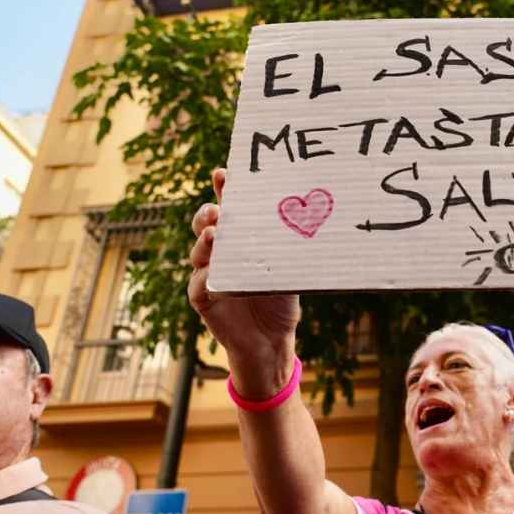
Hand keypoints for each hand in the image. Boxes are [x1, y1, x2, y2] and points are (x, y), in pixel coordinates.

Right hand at [189, 169, 300, 394]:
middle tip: (217, 209)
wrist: (272, 340)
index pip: (229, 208)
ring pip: (198, 251)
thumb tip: (316, 218)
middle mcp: (219, 251)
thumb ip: (289, 246)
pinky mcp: (203, 299)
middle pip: (204, 223)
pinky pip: (198, 285)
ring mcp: (208, 274)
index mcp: (239, 238)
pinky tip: (211, 273)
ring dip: (204, 241)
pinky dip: (203, 278)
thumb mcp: (289, 267)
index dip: (223, 189)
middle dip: (207, 212)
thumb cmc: (280, 298)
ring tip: (214, 235)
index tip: (224, 173)